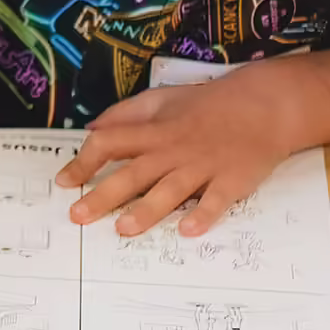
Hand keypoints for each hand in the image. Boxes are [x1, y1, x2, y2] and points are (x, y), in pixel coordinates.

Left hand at [58, 73, 294, 235]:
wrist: (265, 105)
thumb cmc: (208, 104)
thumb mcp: (162, 99)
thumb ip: (126, 114)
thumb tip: (92, 129)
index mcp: (154, 131)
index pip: (109, 143)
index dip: (83, 161)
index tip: (64, 181)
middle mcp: (174, 150)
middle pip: (133, 174)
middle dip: (103, 195)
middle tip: (78, 216)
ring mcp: (203, 166)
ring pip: (170, 190)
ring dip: (146, 210)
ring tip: (123, 228)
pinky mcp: (232, 180)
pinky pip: (216, 200)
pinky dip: (203, 215)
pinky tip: (188, 230)